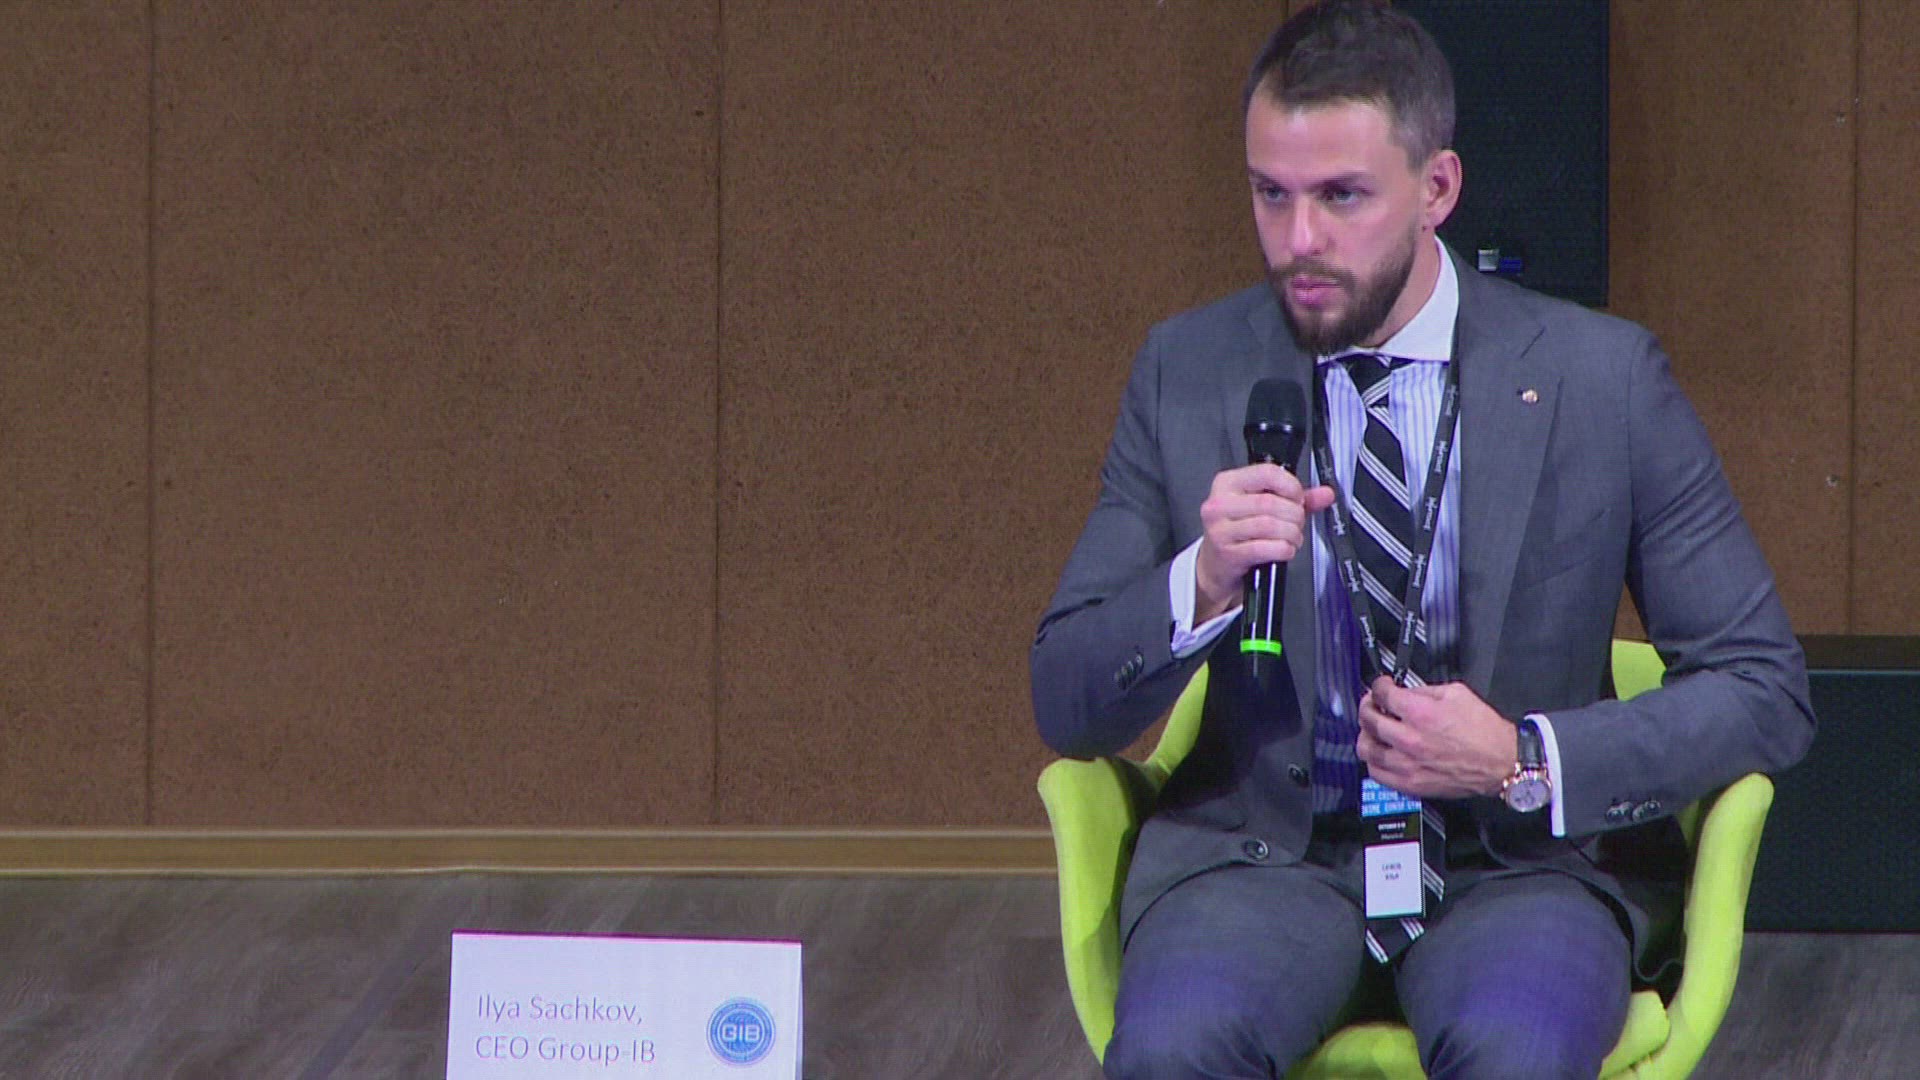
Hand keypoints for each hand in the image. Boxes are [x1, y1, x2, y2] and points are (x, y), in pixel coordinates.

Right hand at [1194, 464, 1335, 620]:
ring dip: (1291, 534)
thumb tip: (1325, 494)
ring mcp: (1220, 529)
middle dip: (1294, 515)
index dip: (1291, 486)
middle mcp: (1220, 504)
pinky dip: (1283, 550)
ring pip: (1270, 525)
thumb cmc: (1239, 531)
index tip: (1298, 498)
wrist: (1216, 565)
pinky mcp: (1227, 553)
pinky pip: (1265, 548)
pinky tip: (1284, 550)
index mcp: (1228, 483)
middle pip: (1271, 502)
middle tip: (1297, 522)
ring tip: (1293, 538)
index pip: (1266, 473)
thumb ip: (1296, 498)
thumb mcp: (1263, 507)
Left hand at [1356, 677, 1515, 799]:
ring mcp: (1407, 764)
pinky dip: (1373, 760)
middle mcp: (1410, 739)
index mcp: (1421, 713)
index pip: (1382, 694)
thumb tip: (1405, 692)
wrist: (1502, 762)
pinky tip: (1381, 752)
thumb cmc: (1485, 733)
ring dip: (1366, 734)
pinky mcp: (1411, 784)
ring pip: (1366, 747)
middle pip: (1369, 719)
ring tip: (1373, 729)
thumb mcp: (1457, 693)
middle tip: (1373, 704)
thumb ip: (1424, 690)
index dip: (1378, 686)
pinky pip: (1376, 773)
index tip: (1380, 687)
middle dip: (1368, 706)